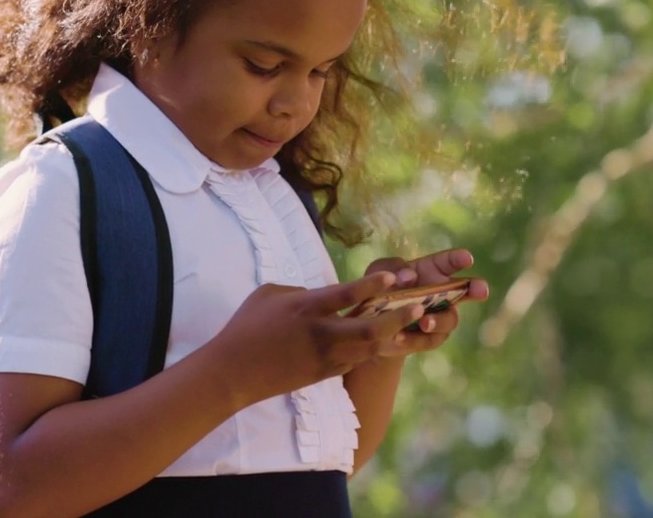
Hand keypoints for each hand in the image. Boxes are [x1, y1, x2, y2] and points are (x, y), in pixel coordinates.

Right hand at [207, 271, 427, 406]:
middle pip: (371, 328)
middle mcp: (320, 334)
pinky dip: (370, 348)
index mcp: (305, 308)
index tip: (393, 277)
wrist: (234, 372)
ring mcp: (324, 357)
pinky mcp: (324, 374)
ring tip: (409, 321)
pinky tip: (380, 339)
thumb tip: (322, 294)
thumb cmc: (246, 326)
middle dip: (398, 317)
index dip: (373, 285)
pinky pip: (356, 359)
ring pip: (370, 348)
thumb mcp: (270, 294)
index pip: (346, 294)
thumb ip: (301, 290)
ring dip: (391, 334)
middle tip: (418, 305)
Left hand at [363, 249, 487, 355]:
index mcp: (431, 270)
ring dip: (438, 320)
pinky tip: (399, 336)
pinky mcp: (430, 338)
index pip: (448, 262)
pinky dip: (414, 339)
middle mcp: (442, 293)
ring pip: (449, 319)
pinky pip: (428, 340)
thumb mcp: (378, 273)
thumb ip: (391, 269)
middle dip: (475, 289)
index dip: (459, 259)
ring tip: (424, 322)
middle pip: (465, 291)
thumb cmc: (379, 289)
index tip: (467, 258)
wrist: (371, 323)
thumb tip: (410, 277)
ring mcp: (440, 316)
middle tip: (482, 290)